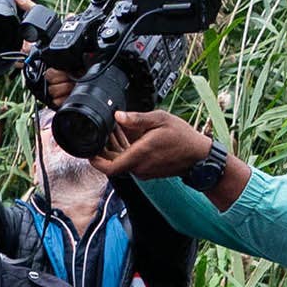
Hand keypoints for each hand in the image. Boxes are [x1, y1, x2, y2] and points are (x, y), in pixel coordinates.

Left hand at [97, 111, 214, 181]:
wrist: (198, 156)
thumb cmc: (182, 137)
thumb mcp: (159, 119)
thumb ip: (137, 119)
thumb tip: (118, 116)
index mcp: (139, 156)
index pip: (110, 167)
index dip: (96, 162)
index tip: (88, 152)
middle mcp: (139, 167)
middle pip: (113, 163)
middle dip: (104, 149)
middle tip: (101, 133)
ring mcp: (144, 170)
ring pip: (122, 161)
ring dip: (115, 148)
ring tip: (114, 129)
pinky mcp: (149, 170)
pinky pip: (132, 162)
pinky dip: (126, 150)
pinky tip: (127, 135)